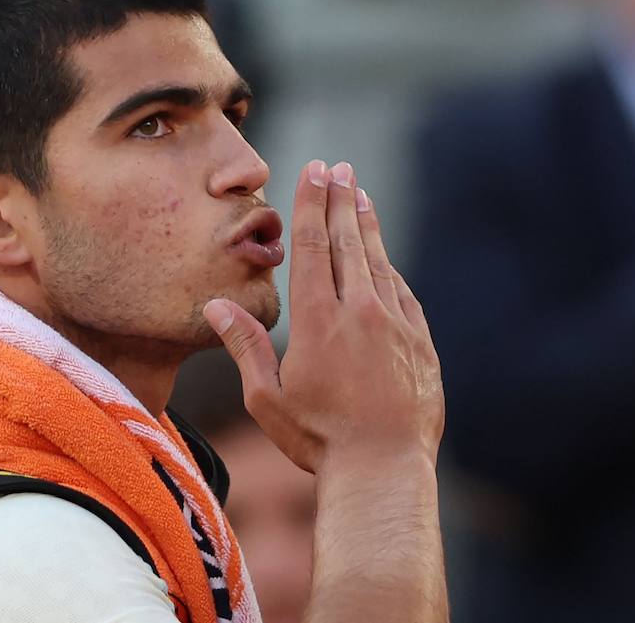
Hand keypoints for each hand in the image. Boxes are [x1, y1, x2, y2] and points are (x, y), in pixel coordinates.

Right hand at [204, 161, 443, 474]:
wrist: (383, 468)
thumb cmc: (317, 439)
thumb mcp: (266, 397)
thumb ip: (243, 345)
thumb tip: (214, 304)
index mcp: (317, 319)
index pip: (311, 245)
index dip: (311, 204)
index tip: (314, 170)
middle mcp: (359, 311)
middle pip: (347, 242)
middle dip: (340, 200)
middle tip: (338, 167)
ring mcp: (395, 324)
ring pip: (379, 261)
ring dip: (367, 225)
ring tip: (361, 194)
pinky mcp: (419, 342)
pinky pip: (402, 293)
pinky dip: (390, 267)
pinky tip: (383, 257)